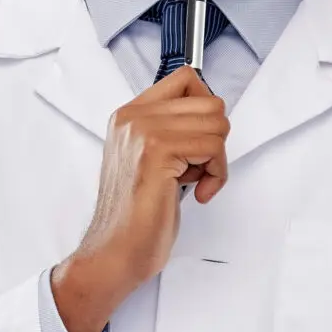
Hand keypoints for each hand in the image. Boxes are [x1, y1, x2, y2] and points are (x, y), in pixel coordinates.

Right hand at [50, 66, 228, 331]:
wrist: (113, 253)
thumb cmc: (135, 218)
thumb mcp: (149, 160)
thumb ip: (171, 133)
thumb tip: (211, 119)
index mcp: (129, 115)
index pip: (186, 78)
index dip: (206, 110)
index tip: (201, 141)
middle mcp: (133, 117)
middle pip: (210, 101)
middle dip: (216, 139)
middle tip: (198, 170)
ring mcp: (143, 132)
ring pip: (216, 123)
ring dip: (217, 160)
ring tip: (195, 183)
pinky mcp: (157, 152)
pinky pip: (213, 147)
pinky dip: (216, 175)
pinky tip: (196, 195)